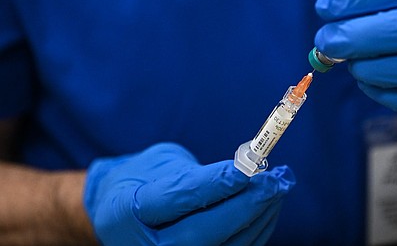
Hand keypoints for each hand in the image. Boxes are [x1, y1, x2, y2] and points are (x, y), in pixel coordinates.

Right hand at [84, 143, 294, 244]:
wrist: (119, 216)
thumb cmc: (144, 181)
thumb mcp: (160, 165)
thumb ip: (196, 173)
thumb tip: (245, 172)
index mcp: (125, 213)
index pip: (178, 200)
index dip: (216, 184)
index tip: (247, 168)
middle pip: (204, 232)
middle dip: (246, 206)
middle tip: (274, 181)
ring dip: (259, 217)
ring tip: (277, 187)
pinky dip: (257, 231)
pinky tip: (268, 207)